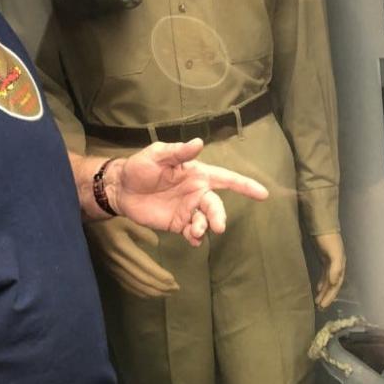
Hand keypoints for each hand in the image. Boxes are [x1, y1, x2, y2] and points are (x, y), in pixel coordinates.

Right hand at [85, 217, 178, 297]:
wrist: (84, 219)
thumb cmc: (108, 216)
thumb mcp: (126, 218)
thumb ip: (142, 231)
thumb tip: (156, 244)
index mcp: (123, 247)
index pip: (146, 267)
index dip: (161, 277)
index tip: (174, 282)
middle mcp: (117, 260)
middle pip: (142, 280)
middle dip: (160, 287)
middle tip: (175, 290)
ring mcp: (111, 266)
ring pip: (134, 285)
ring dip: (151, 292)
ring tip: (166, 293)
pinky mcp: (108, 268)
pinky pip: (125, 284)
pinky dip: (139, 291)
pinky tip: (148, 293)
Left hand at [115, 139, 268, 246]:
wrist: (120, 189)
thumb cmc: (140, 167)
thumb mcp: (157, 155)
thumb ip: (178, 152)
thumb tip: (198, 142)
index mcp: (197, 174)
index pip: (226, 179)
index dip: (245, 185)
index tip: (263, 194)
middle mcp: (197, 192)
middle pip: (216, 205)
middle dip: (219, 216)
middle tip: (217, 227)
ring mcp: (188, 210)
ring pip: (205, 221)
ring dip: (205, 227)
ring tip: (196, 231)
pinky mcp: (177, 224)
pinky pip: (192, 233)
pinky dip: (195, 238)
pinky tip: (192, 240)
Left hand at [313, 232, 345, 308]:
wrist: (321, 224)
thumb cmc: (328, 239)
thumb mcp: (333, 253)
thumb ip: (335, 268)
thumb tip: (334, 283)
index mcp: (340, 266)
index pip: (335, 285)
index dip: (330, 296)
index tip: (322, 306)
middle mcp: (336, 266)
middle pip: (332, 285)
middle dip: (327, 297)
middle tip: (319, 308)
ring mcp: (330, 262)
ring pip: (328, 281)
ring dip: (323, 291)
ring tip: (317, 301)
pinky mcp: (324, 259)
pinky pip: (324, 274)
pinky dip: (321, 282)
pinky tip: (317, 288)